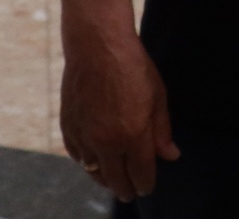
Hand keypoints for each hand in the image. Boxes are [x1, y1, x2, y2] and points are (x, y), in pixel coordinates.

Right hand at [60, 31, 178, 201]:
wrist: (97, 45)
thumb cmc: (132, 66)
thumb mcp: (158, 96)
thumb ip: (162, 131)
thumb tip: (170, 156)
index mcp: (133, 135)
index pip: (141, 174)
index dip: (146, 185)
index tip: (147, 187)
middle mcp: (106, 141)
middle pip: (116, 180)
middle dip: (126, 189)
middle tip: (131, 192)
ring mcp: (84, 135)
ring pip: (94, 171)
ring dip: (105, 178)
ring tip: (114, 180)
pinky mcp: (68, 127)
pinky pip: (77, 155)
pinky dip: (86, 161)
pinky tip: (94, 160)